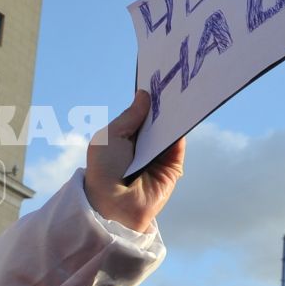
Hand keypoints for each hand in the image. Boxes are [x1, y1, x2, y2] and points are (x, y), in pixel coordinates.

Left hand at [84, 90, 183, 233]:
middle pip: (156, 123)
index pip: (140, 117)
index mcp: (124, 140)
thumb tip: (144, 95)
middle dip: (163, 107)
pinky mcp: (171, 169)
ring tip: (179, 94)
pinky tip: (182, 114)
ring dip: (173, 116)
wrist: (112, 204)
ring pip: (169, 133)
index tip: (157, 82)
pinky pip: (178, 147)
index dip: (148, 101)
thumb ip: (129, 116)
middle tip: (172, 83)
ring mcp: (157, 159)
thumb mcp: (110, 136)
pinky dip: (180, 131)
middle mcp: (142, 149)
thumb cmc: (103, 169)